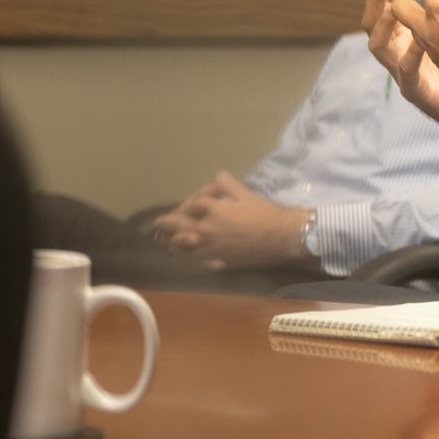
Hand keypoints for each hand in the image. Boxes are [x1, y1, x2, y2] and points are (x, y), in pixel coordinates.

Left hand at [150, 172, 313, 271]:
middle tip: (157, 225)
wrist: (281, 238)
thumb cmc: (265, 214)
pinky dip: (193, 257)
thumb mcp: (246, 193)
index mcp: (214, 211)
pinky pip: (200, 260)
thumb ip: (228, 185)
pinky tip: (191, 257)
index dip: (188, 203)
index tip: (185, 206)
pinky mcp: (221, 261)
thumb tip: (218, 176)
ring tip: (166, 243)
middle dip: (167, 224)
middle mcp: (208, 230)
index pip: (193, 205)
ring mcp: (213, 248)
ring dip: (174, 243)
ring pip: (186, 246)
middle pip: (181, 227)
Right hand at [362, 0, 438, 153]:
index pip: (383, 5)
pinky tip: (418, 41)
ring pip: (377, 47)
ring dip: (382, 23)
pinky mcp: (416, 91)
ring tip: (392, 5)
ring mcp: (402, 73)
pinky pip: (405, 72)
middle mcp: (398, 53)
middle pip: (371, 22)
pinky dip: (410, 55)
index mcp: (405, 36)